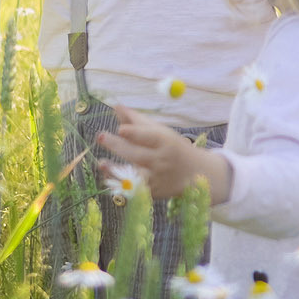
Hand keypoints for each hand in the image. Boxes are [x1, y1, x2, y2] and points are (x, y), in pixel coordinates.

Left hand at [96, 111, 232, 203]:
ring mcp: (156, 178)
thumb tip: (116, 106)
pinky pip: (132, 189)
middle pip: (137, 154)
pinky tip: (107, 177)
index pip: (149, 137)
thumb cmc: (173, 147)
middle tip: (101, 136)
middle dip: (118, 145)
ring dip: (116, 169)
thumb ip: (137, 121)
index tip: (121, 129)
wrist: (197, 174)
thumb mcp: (161, 132)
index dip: (135, 133)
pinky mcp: (151, 192)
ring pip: (133, 175)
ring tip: (101, 163)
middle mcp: (161, 161)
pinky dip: (119, 183)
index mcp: (165, 142)